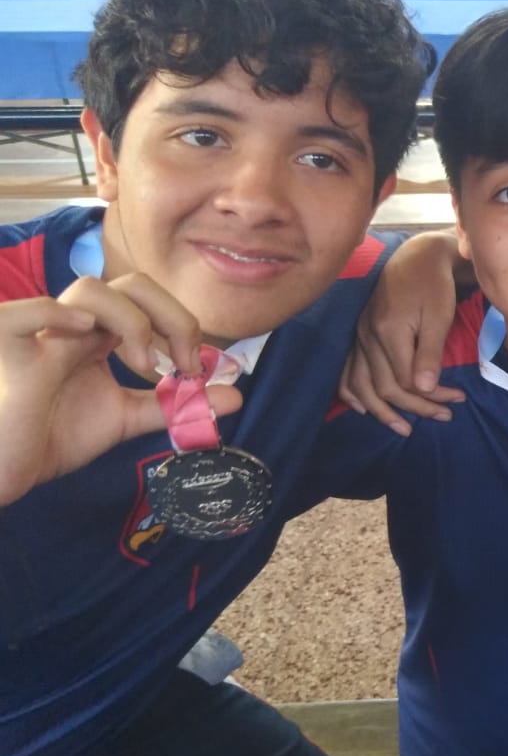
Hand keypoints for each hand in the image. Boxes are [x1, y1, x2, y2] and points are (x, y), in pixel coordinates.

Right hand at [0, 276, 240, 505]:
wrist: (6, 471)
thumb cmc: (54, 435)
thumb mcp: (125, 418)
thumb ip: (176, 405)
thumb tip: (237, 395)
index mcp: (99, 334)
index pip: (150, 301)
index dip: (183, 326)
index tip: (197, 370)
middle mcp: (74, 326)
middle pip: (131, 285)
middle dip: (172, 315)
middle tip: (185, 362)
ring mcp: (40, 336)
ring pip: (88, 289)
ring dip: (131, 320)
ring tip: (143, 363)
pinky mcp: (8, 355)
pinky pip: (17, 314)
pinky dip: (53, 312)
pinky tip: (84, 332)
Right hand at [339, 232, 465, 435]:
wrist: (417, 257)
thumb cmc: (434, 285)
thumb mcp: (439, 317)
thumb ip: (430, 353)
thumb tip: (425, 389)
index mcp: (388, 332)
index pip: (406, 381)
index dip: (431, 397)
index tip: (458, 400)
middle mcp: (367, 337)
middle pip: (385, 387)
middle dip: (416, 407)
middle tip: (445, 415)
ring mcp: (359, 335)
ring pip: (362, 384)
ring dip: (382, 410)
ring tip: (403, 428)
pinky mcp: (358, 333)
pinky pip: (347, 371)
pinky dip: (352, 392)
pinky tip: (362, 408)